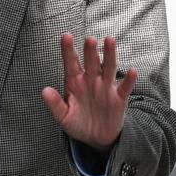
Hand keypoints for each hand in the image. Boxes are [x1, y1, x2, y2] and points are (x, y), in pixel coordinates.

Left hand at [42, 34, 136, 150]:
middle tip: (90, 39)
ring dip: (109, 55)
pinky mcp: (119, 99)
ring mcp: (105, 88)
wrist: (96, 138)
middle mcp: (91, 80)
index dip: (68, 50)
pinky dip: (129, 80)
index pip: (71, 62)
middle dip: (90, 51)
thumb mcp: (63, 116)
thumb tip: (44, 91)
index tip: (66, 36)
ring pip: (108, 68)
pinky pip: (124, 87)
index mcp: (74, 82)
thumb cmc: (77, 123)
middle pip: (91, 62)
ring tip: (109, 41)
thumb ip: (55, 104)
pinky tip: (131, 71)